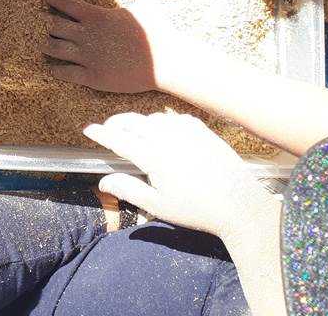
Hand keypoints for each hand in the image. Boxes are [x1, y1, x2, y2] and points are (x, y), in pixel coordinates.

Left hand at [40, 0, 184, 92]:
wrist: (167, 63)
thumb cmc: (158, 33)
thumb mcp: (149, 4)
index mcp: (96, 16)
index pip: (64, 2)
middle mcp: (87, 35)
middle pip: (51, 27)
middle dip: (41, 24)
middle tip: (34, 21)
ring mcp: (88, 57)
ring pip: (53, 49)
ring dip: (44, 46)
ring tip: (38, 43)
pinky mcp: (92, 77)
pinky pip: (64, 73)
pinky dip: (55, 70)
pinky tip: (52, 68)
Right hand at [84, 112, 277, 239]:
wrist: (239, 204)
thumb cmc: (197, 210)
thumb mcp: (158, 206)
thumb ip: (128, 190)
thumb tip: (103, 181)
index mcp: (154, 158)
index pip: (119, 139)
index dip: (101, 133)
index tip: (89, 129)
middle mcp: (168, 139)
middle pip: (133, 121)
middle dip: (115, 122)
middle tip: (107, 129)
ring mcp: (187, 132)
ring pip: (153, 118)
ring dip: (138, 122)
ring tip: (133, 133)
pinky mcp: (202, 130)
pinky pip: (174, 117)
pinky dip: (161, 121)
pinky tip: (162, 131)